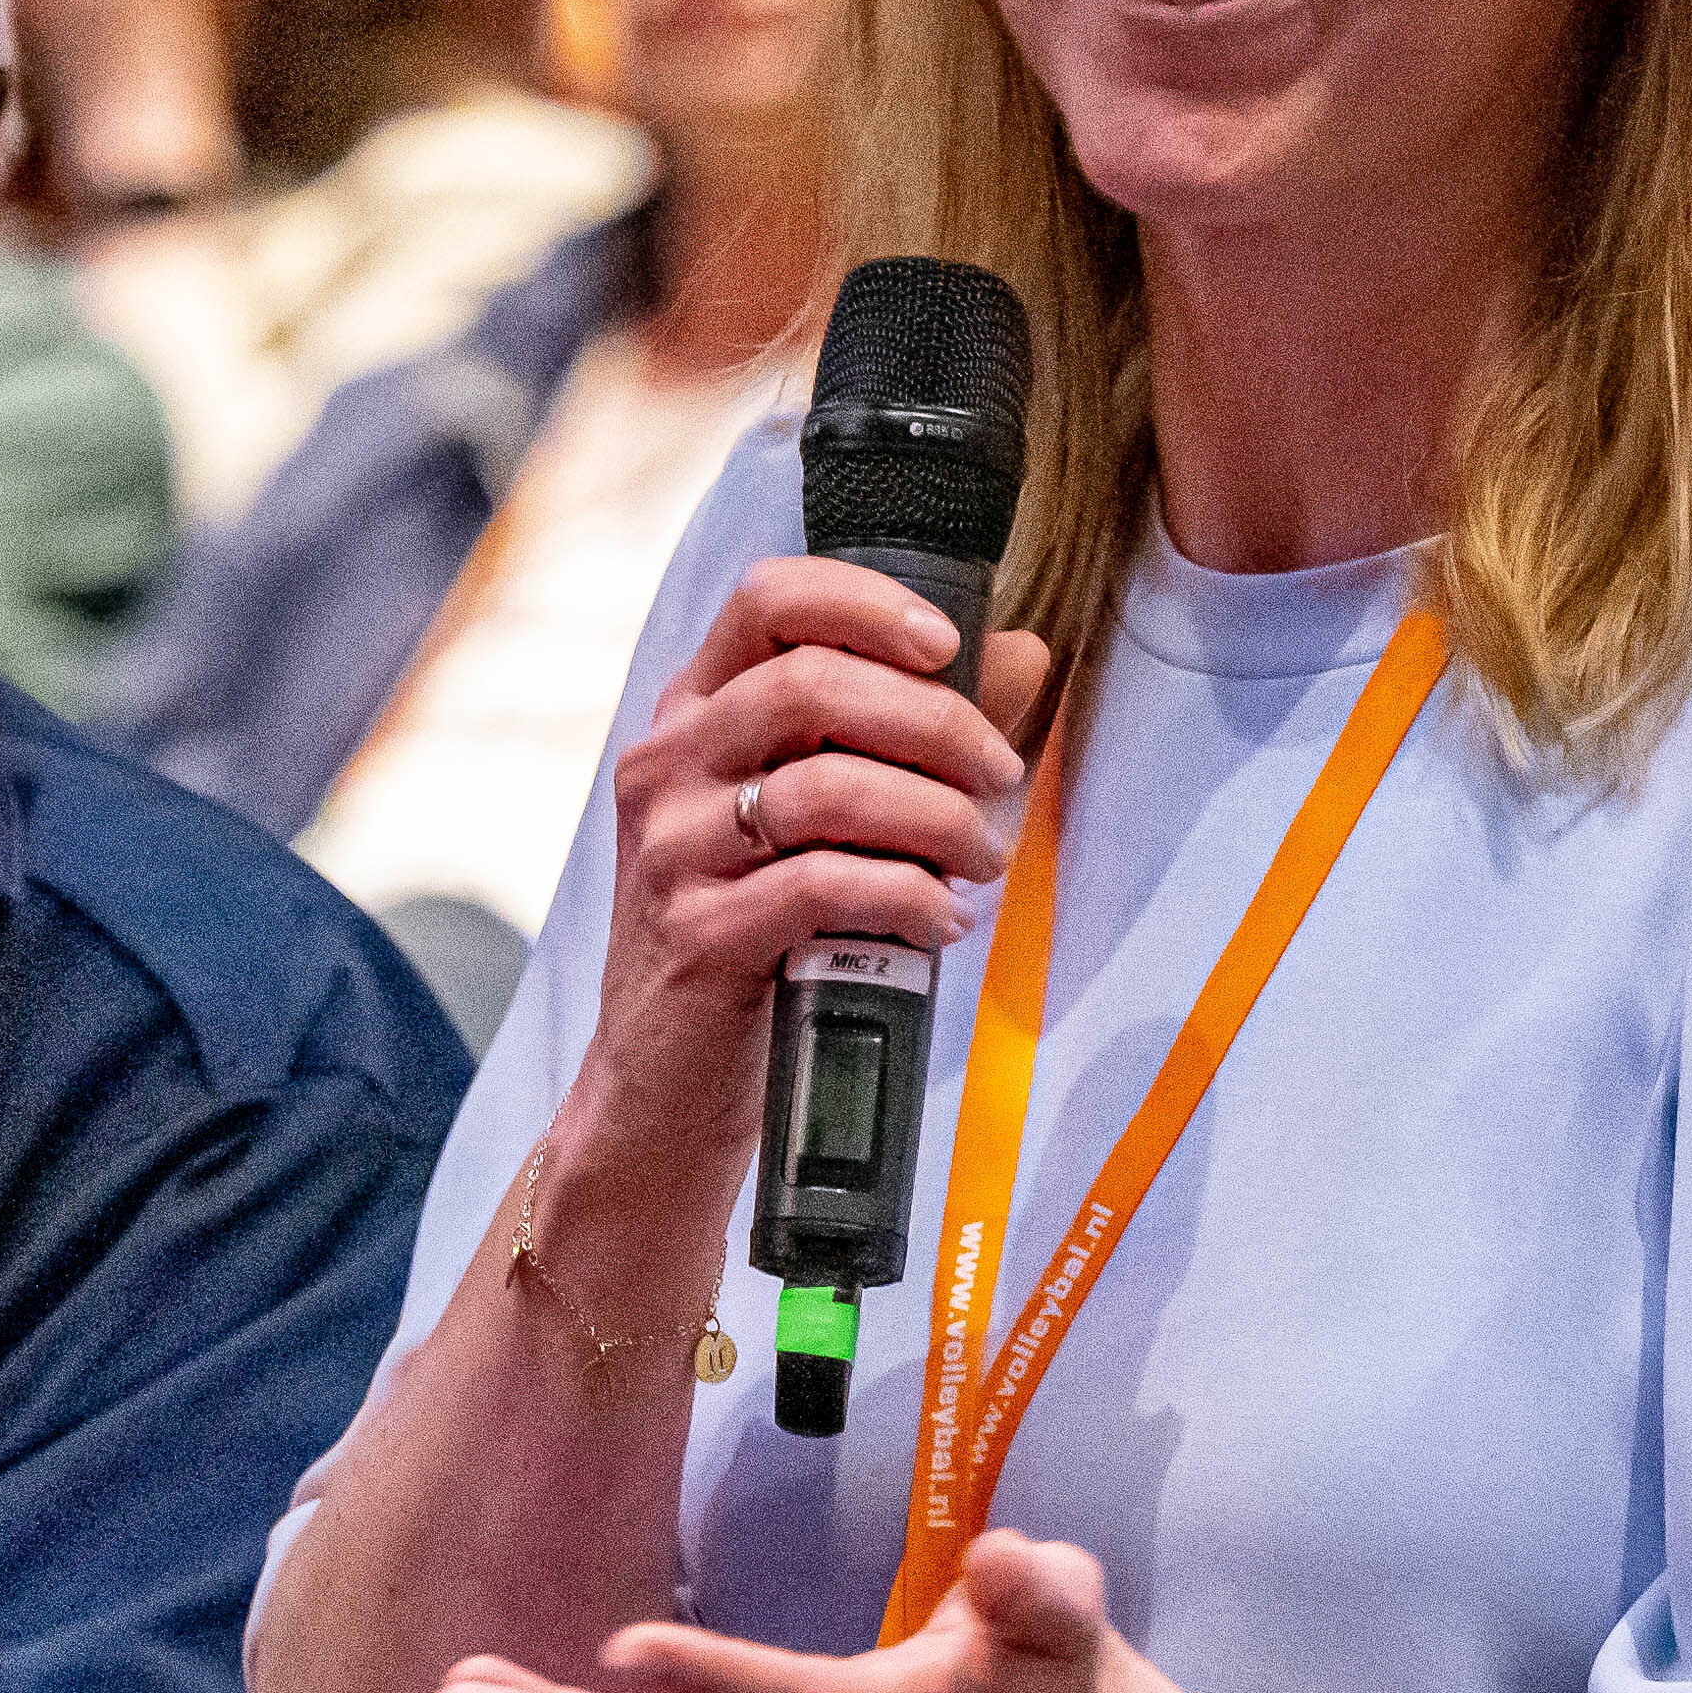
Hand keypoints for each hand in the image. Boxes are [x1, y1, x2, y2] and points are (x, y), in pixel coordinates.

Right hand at [555, 558, 1053, 1195]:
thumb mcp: (823, 823)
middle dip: (935, 723)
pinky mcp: (698, 933)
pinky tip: (944, 920)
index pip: (767, 600)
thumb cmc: (761, 940)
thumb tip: (1024, 654)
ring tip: (982, 860)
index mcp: (694, 715)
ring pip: (826, 786)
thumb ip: (909, 734)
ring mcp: (673, 850)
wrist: (666, 1092)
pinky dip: (908, 896)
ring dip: (936, 817)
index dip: (866, 602)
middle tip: (1000, 775)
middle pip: (811, 684)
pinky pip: (823, 885)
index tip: (948, 646)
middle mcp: (667, 765)